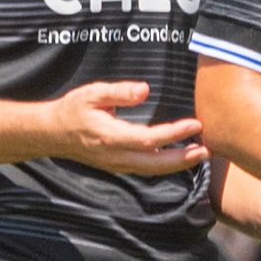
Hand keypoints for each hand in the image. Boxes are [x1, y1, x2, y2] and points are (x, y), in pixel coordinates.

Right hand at [43, 79, 205, 175]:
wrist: (53, 133)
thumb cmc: (73, 109)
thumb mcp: (92, 93)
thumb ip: (119, 92)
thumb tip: (145, 90)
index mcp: (111, 136)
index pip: (150, 139)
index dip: (174, 134)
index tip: (195, 124)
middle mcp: (116, 156)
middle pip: (156, 164)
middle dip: (184, 159)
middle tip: (208, 150)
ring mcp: (117, 164)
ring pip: (153, 170)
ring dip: (178, 165)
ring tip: (200, 155)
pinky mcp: (118, 166)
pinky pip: (146, 169)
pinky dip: (165, 166)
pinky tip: (179, 158)